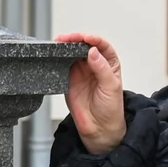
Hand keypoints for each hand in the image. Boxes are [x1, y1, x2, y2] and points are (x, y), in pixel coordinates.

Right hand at [58, 31, 126, 155]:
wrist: (99, 128)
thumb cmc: (111, 109)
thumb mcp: (111, 87)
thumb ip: (102, 68)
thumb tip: (93, 51)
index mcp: (109, 64)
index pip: (101, 46)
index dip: (93, 39)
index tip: (86, 38)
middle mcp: (94, 65)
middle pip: (84, 46)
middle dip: (76, 39)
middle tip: (67, 38)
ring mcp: (81, 71)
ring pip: (72, 53)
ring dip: (66, 47)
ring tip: (59, 43)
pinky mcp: (69, 79)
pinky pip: (62, 65)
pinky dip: (58, 58)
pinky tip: (56, 55)